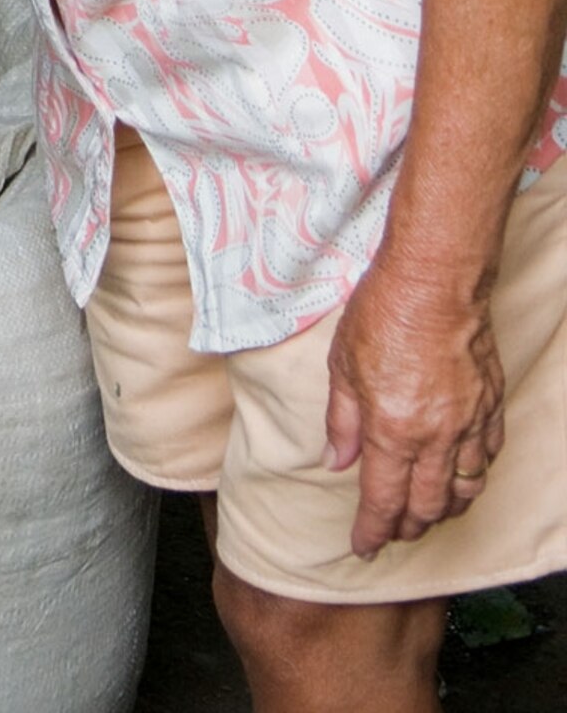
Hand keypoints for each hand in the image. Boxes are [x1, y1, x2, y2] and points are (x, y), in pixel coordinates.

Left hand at [324, 252, 506, 557]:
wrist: (437, 279)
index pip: (383, 501)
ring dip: (443, 509)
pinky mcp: (491, 405)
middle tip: (393, 533)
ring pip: (464, 490)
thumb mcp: (342, 364)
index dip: (372, 531)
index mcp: (392, 430)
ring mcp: (469, 424)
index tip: (363, 546)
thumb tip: (336, 460)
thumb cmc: (383, 312)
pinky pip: (488, 456)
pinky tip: (462, 474)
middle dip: (407, 528)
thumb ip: (342, 420)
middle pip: (426, 506)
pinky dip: (473, 475)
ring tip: (427, 513)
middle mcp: (435, 437)